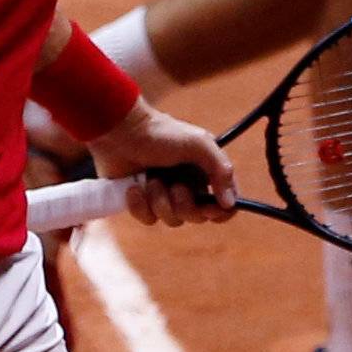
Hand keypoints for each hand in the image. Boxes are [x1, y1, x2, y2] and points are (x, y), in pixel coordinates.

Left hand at [89, 105, 237, 229]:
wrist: (120, 131)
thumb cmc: (161, 133)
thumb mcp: (198, 144)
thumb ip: (221, 170)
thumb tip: (231, 203)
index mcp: (205, 173)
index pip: (223, 205)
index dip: (219, 212)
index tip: (209, 208)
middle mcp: (187, 187)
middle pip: (197, 216)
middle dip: (184, 203)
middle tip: (176, 186)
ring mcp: (164, 196)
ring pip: (172, 220)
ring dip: (160, 201)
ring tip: (151, 180)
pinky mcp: (141, 202)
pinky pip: (148, 219)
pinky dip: (140, 205)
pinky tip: (134, 187)